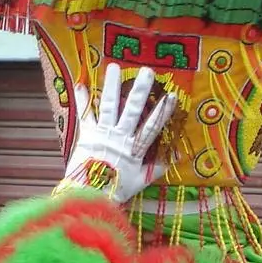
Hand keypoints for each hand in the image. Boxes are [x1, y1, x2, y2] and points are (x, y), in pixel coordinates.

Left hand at [58, 63, 176, 202]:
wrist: (88, 195)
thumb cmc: (117, 188)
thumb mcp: (142, 179)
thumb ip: (159, 166)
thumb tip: (179, 155)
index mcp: (135, 148)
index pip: (152, 126)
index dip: (162, 112)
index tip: (172, 96)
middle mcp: (119, 137)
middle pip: (132, 110)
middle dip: (139, 90)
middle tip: (146, 71)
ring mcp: (102, 134)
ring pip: (109, 106)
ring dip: (111, 86)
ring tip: (113, 67)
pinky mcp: (86, 135)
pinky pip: (85, 115)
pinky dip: (83, 100)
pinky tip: (82, 84)